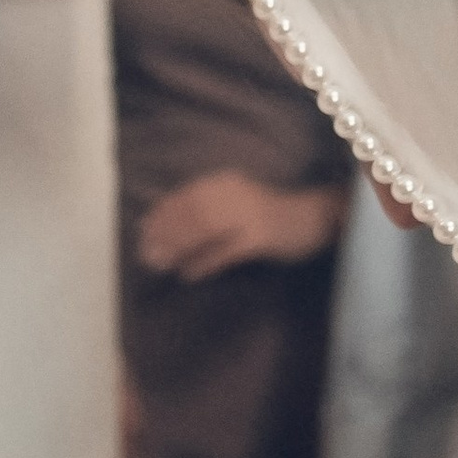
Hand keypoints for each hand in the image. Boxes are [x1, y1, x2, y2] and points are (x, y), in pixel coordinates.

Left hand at [135, 173, 346, 281]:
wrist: (315, 218)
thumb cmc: (270, 215)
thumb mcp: (234, 205)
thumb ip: (204, 210)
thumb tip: (161, 224)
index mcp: (224, 183)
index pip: (185, 196)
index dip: (161, 214)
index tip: (142, 232)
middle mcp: (234, 193)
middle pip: (191, 212)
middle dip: (165, 233)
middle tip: (146, 253)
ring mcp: (249, 214)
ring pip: (205, 229)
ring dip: (179, 247)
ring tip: (161, 264)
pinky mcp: (261, 236)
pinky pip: (226, 250)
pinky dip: (204, 261)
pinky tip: (189, 273)